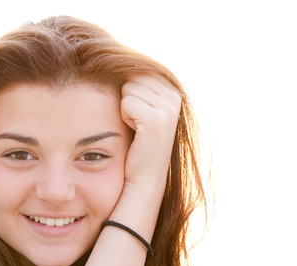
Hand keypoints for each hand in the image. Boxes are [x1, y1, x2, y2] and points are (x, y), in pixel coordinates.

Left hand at [120, 75, 180, 195]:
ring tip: (136, 127)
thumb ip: (141, 85)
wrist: (144, 176)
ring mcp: (167, 107)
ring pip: (127, 89)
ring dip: (124, 108)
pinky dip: (124, 117)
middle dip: (126, 99)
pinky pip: (126, 103)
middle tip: (136, 123)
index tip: (138, 116)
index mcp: (173, 90)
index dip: (129, 92)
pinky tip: (135, 131)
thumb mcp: (143, 109)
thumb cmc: (138, 143)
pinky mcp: (155, 118)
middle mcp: (174, 96)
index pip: (138, 71)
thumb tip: (123, 58)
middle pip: (132, 78)